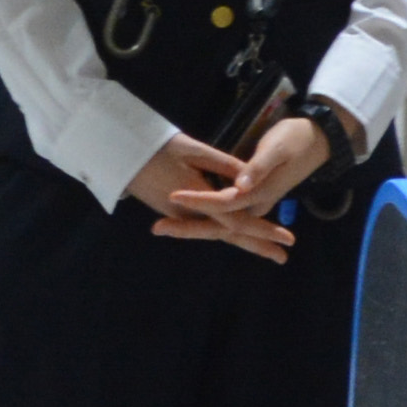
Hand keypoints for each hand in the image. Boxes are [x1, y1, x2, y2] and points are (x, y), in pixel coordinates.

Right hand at [124, 129, 292, 259]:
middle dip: (257, 246)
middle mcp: (190, 215)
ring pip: (218, 234)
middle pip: (229, 235)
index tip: (287, 238)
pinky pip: (206, 226)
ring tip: (267, 251)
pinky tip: (238, 235)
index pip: (237, 221)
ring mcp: (180, 217)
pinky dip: (225, 233)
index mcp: (198, 200)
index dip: (263, 230)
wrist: (120, 156)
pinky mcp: (174, 213)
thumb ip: (224, 166)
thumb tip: (250, 180)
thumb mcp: (194, 151)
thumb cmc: (156, 148)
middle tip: (283, 258)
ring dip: (244, 243)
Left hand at [167, 111, 331, 222]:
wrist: (316, 141)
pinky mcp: (248, 197)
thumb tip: (240, 185)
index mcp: (259, 193)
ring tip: (159, 227)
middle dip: (187, 227)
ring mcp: (251, 203)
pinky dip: (202, 218)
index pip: (224, 204)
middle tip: (156, 228)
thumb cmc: (296, 140)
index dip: (199, 201)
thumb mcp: (277, 148)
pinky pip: (222, 214)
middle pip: (217, 223)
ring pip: (218, 223)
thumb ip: (259, 167)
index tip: (173, 194)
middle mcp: (254, 203)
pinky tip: (182, 219)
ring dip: (190, 226)